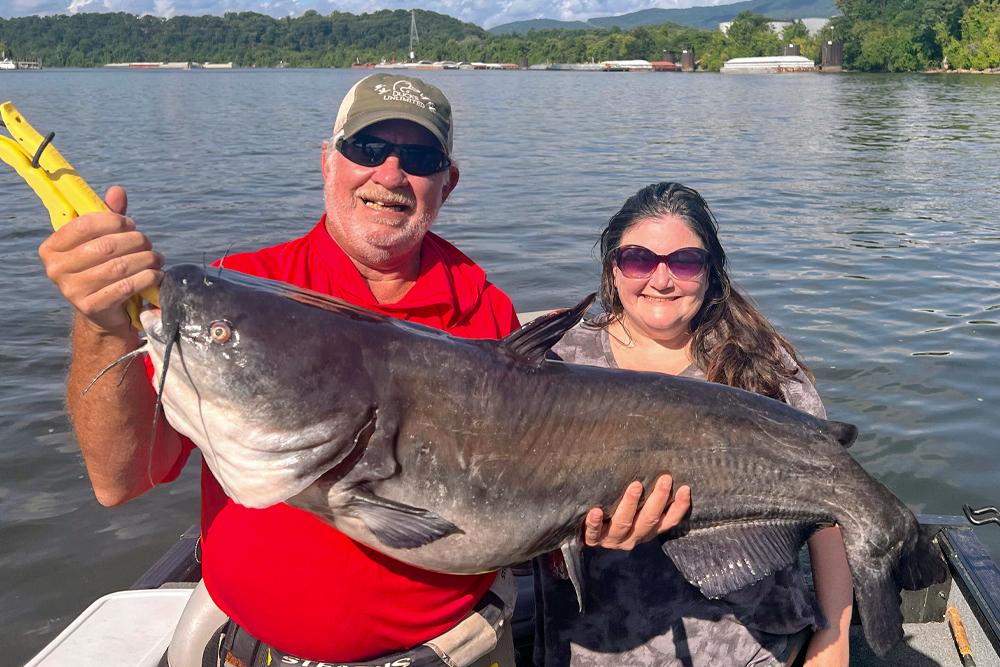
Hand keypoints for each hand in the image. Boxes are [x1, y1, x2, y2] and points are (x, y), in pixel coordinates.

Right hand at [38, 187, 163, 331]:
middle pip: (105, 246)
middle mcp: (56, 269)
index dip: (113, 220)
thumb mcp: (101, 240)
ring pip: (118, 266)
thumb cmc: (100, 268)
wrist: (101, 311)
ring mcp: (71, 290)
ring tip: (155, 258)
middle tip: (147, 243)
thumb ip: (108, 216)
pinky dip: (146, 278)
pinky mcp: (91, 307)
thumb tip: (117, 191)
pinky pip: (125, 287)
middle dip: (134, 241)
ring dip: (145, 259)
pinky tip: (155, 274)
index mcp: (51, 247)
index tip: (130, 224)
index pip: (84, 225)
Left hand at [584, 475, 690, 549]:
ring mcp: (613, 539)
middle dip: (658, 499)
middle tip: (664, 478)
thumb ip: (646, 491)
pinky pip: (593, 533)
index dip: (679, 507)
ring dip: (630, 505)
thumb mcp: (634, 505)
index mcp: (646, 529)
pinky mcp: (593, 540)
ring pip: (623, 524)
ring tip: (635, 486)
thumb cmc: (614, 509)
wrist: (583, 532)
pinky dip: (595, 523)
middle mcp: (633, 536)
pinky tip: (596, 511)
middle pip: (648, 520)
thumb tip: (656, 459)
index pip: (668, 521)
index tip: (685, 488)